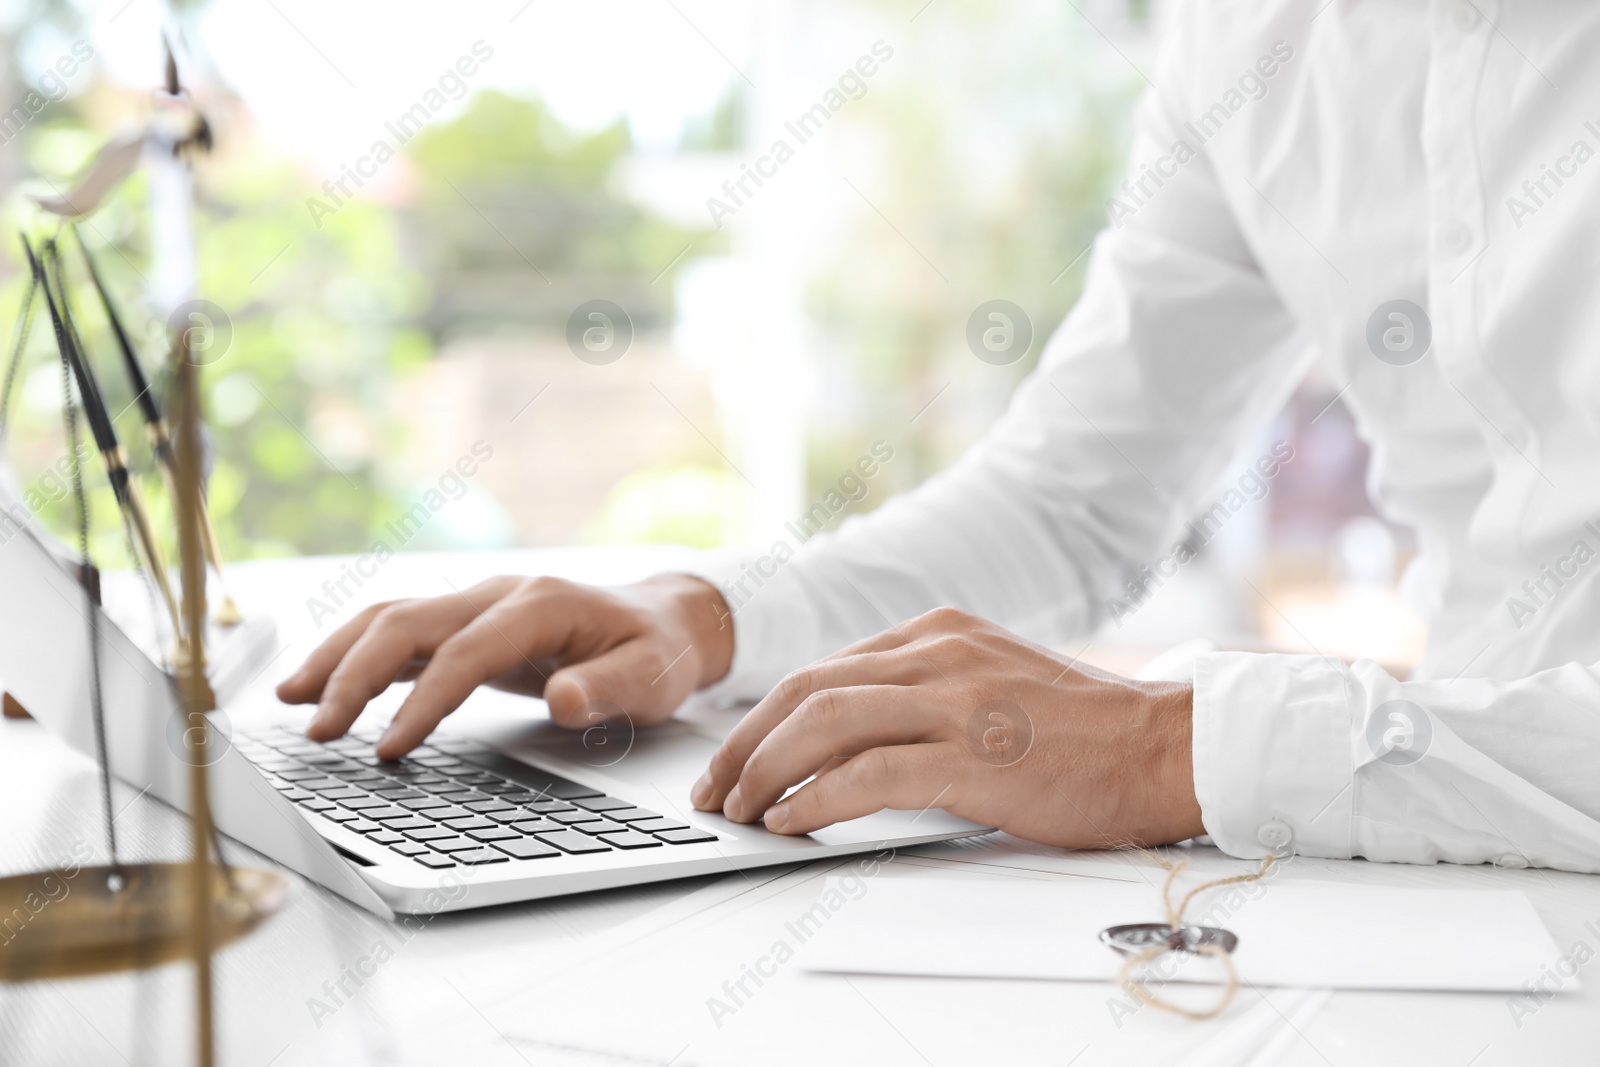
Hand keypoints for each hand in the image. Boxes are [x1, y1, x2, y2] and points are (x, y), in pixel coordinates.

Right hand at [277, 574, 733, 758]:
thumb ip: (610, 688)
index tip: (388, 751)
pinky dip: (356, 657)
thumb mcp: (653, 676)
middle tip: (315, 731)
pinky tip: (323, 690)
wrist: (665, 619)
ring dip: (338, 656)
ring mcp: (477, 606)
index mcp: (539, 604)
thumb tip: (563, 698)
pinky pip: (401, 635)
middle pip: (406, 623)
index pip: (463, 653)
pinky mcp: (467, 625)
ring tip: (289, 700)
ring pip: (390, 619)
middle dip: (353, 674)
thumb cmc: (657, 651)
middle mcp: (497, 596)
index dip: (423, 703)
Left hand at [690, 607, 1202, 847]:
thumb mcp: (991, 678)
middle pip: (806, 690)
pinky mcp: (972, 757)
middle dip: (745, 743)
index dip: (765, 717)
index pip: (823, 669)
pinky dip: (814, 800)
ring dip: (765, 770)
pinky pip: (867, 774)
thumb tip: (844, 736)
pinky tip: (791, 822)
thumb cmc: (1082, 728)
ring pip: (823, 723)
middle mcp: (938, 654)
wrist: (1161, 746)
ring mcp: (955, 702)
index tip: (737, 755)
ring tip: (740, 810)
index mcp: (937, 632)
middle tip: (715, 787)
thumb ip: (925, 689)